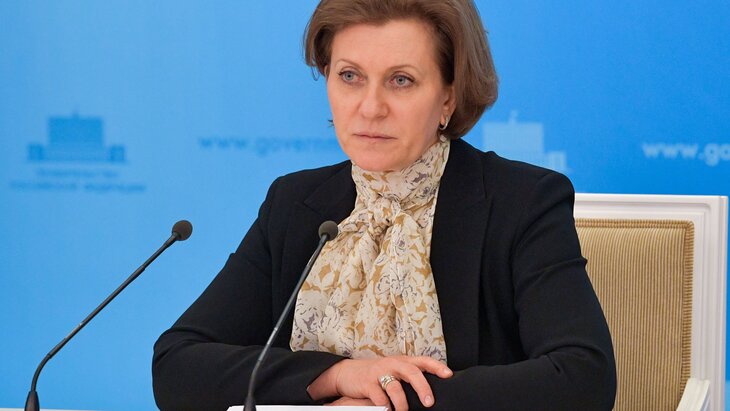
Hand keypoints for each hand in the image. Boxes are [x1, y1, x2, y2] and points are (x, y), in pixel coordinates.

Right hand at [309, 356, 451, 410]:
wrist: (347, 373)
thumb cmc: (376, 374)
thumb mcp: (394, 371)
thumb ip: (409, 377)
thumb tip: (430, 392)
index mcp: (402, 361)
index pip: (423, 361)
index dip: (437, 366)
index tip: (448, 375)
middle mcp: (392, 364)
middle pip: (412, 372)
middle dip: (423, 388)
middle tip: (429, 402)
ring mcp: (379, 372)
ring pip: (395, 387)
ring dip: (401, 403)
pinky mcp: (367, 383)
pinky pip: (379, 397)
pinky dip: (384, 406)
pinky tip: (386, 409)